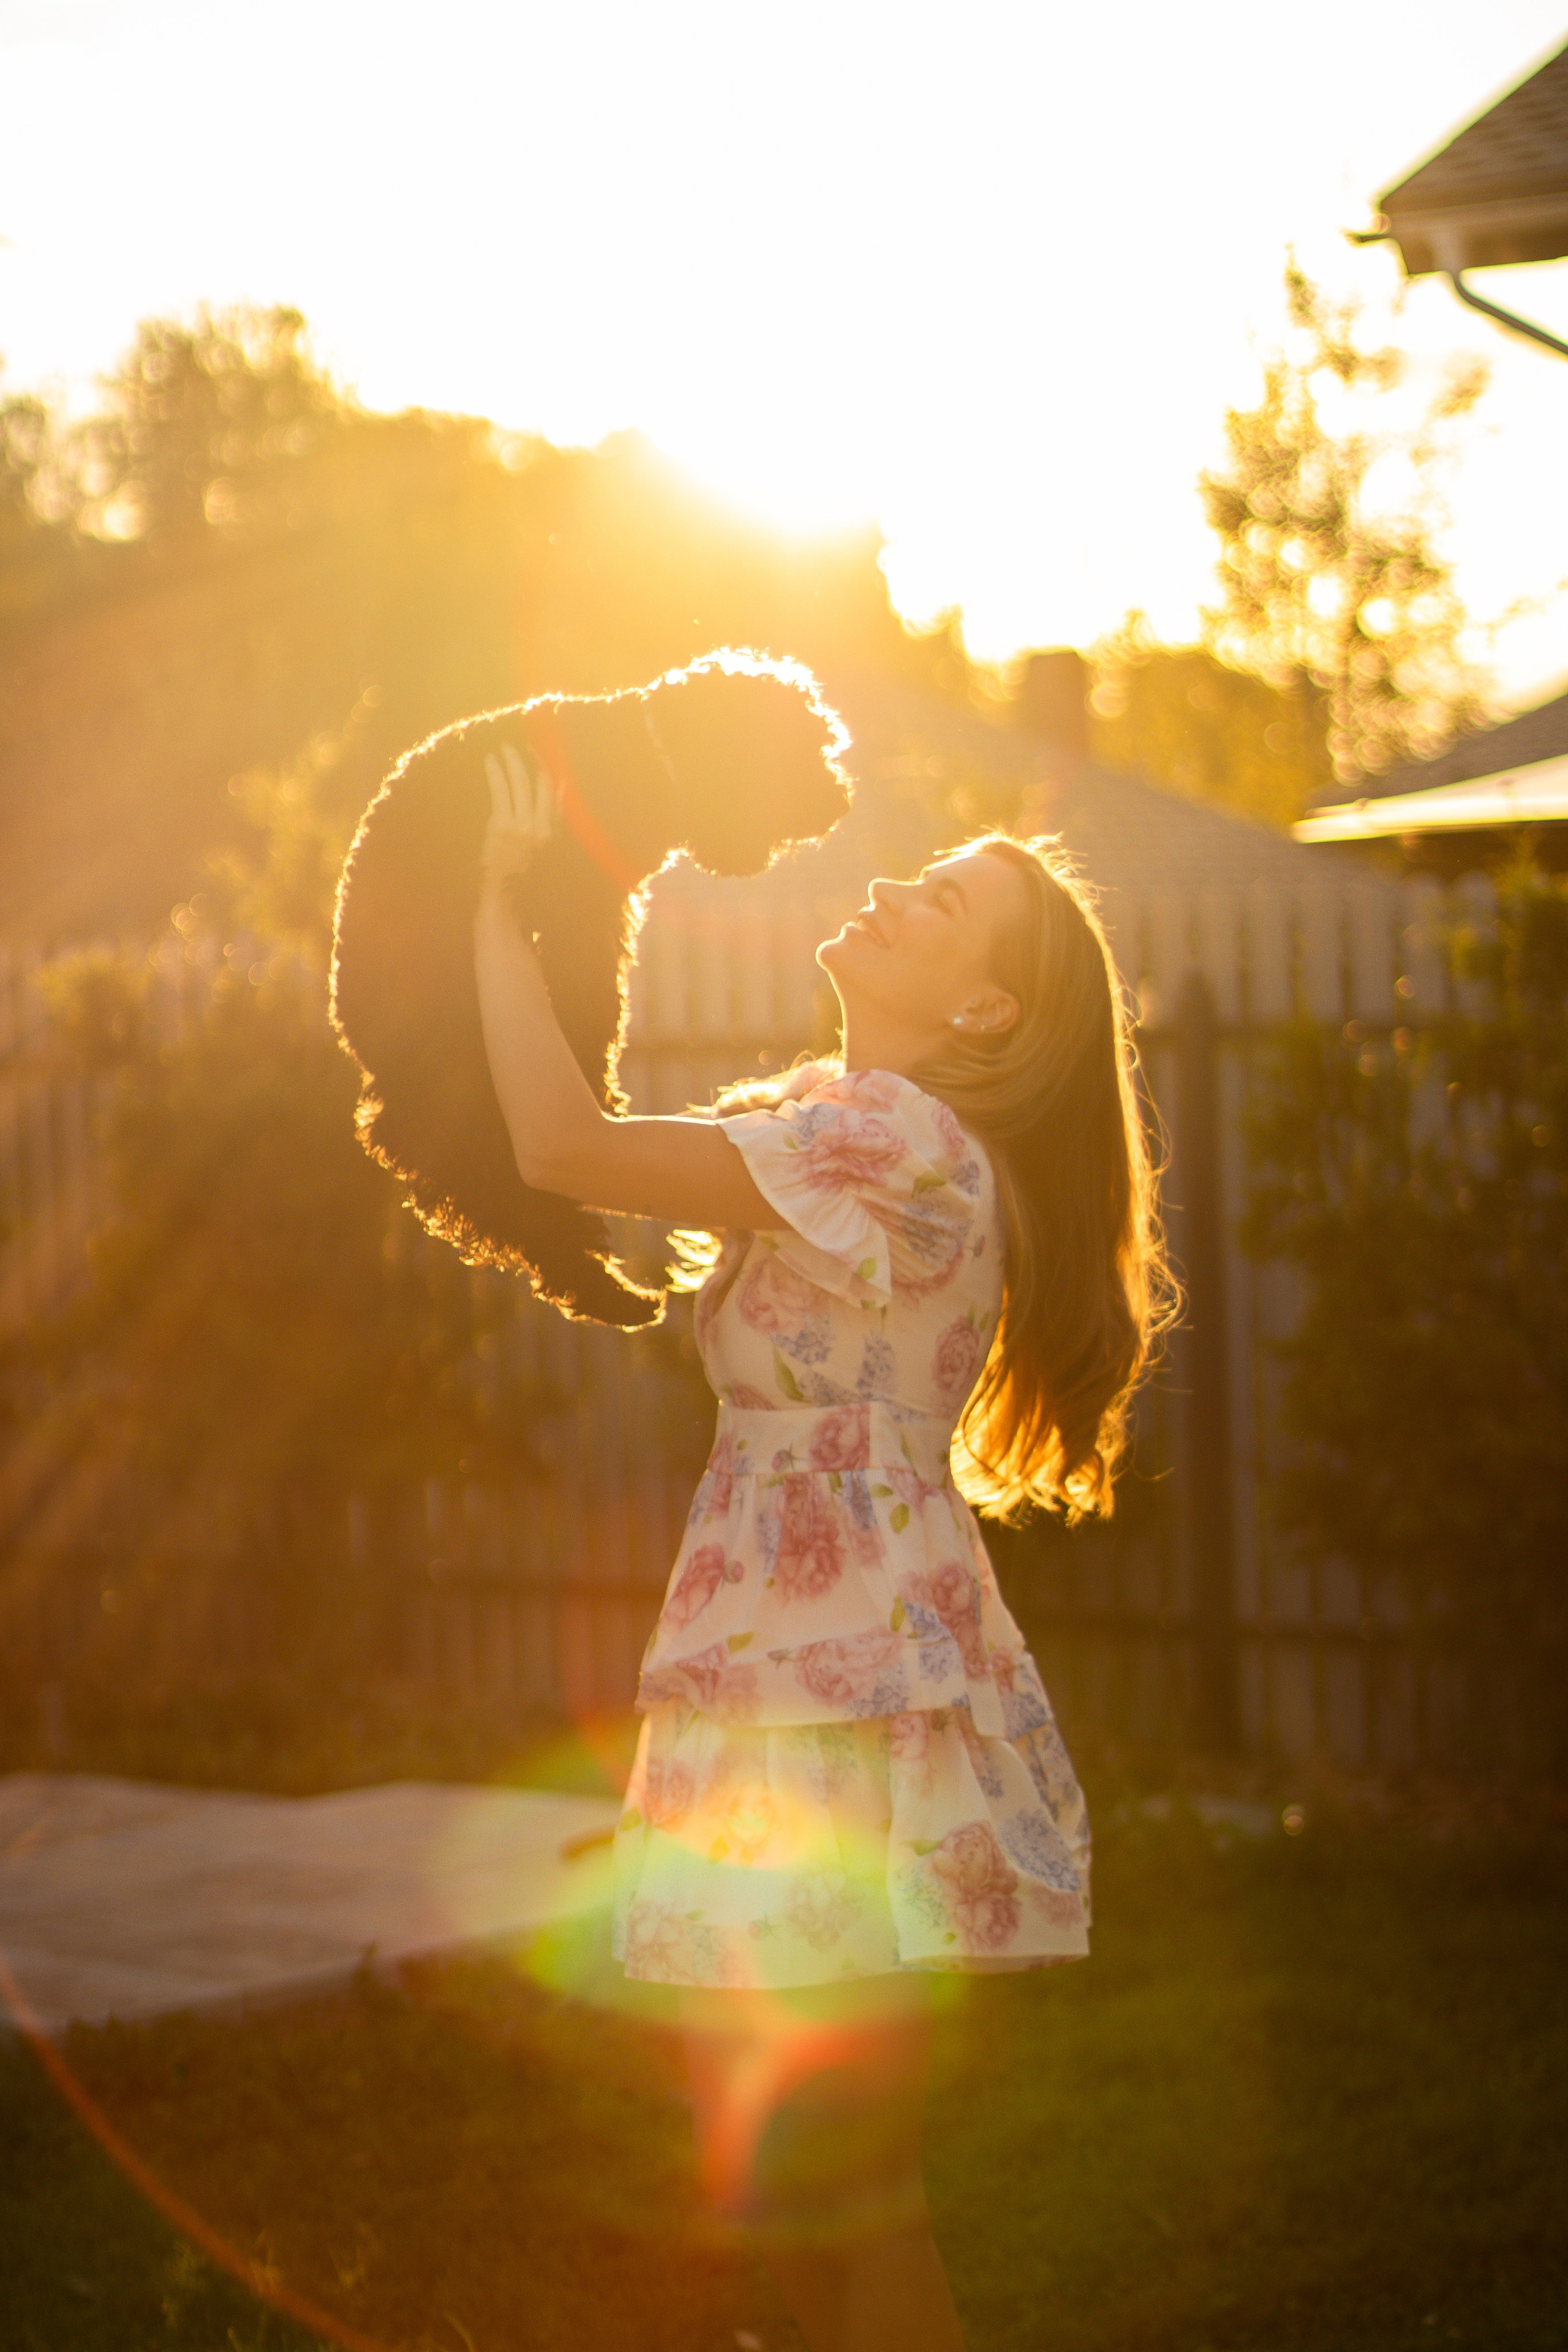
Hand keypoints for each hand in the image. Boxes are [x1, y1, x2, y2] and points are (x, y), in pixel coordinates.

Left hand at [480, 741, 553, 895]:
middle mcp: (544, 829)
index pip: (559, 799)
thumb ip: (547, 839)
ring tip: (503, 748)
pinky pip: (501, 792)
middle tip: (526, 745)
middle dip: (534, 762)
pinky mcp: (503, 827)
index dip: (553, 775)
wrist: (506, 904)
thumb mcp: (544, 863)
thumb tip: (548, 819)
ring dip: (512, 762)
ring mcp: (524, 826)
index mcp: (555, 837)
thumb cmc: (521, 888)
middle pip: (542, 786)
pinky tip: (490, 761)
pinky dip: (495, 773)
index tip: (546, 759)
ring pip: (521, 784)